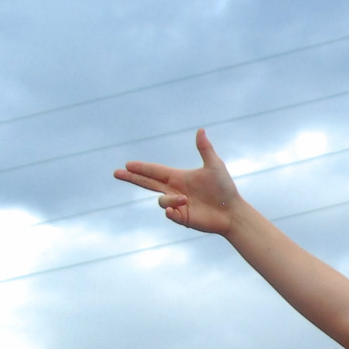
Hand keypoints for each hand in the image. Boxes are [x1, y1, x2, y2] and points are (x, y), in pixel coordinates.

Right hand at [115, 129, 245, 233]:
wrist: (232, 211)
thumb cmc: (225, 188)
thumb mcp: (214, 166)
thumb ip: (205, 149)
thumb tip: (201, 130)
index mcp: (179, 177)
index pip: (155, 171)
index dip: (142, 168)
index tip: (127, 164)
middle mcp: (174, 190)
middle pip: (148, 183)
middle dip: (132, 178)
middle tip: (116, 173)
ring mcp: (176, 204)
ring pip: (161, 200)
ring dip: (169, 199)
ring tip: (185, 199)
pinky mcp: (181, 217)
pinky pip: (169, 214)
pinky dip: (169, 210)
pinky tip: (174, 209)